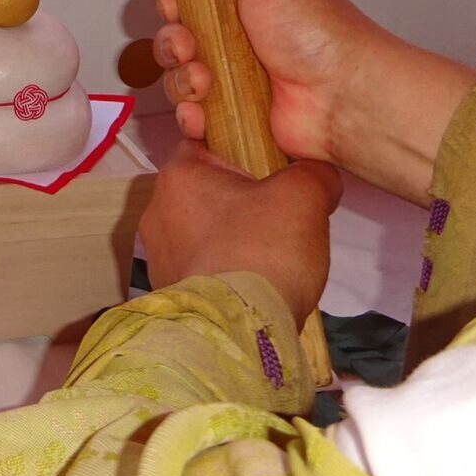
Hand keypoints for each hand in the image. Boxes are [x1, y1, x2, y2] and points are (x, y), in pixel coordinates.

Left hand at [140, 140, 339, 326]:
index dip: (239, 148)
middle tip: (278, 214)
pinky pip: (203, 270)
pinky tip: (254, 286)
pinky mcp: (169, 296)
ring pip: (204, 232)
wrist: (239, 334)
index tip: (268, 166)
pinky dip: (225, 273)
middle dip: (240, 200)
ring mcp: (159, 258)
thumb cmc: (263, 250)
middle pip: (206, 190)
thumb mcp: (304, 196)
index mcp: (178, 175)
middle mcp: (157, 212)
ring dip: (232, 238)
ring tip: (270, 257)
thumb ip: (314, 172)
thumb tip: (318, 175)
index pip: (204, 141)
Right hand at [155, 0, 388, 164]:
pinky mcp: (231, 111)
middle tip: (192, 44)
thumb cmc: (321, 34)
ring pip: (176, 76)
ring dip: (180, 79)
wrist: (344, 97)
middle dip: (172, 41)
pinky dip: (189, 115)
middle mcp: (233, 32)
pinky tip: (204, 109)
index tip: (179, 3)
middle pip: (173, 33)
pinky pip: (190, 116)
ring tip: (206, 80)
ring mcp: (231, 74)